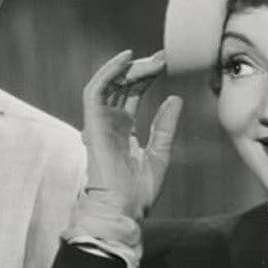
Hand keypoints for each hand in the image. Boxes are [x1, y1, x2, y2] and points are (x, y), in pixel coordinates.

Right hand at [81, 49, 182, 220]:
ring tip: (150, 61)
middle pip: (122, 85)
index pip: (132, 94)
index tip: (165, 64)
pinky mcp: (92, 124)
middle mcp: (109, 123)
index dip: (147, 77)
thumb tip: (175, 99)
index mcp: (123, 130)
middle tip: (162, 58)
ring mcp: (99, 122)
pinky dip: (108, 73)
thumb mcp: (160, 154)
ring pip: (109, 84)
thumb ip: (165, 127)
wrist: (123, 210)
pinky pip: (95, 91)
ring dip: (129, 69)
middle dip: (141, 69)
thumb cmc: (138, 192)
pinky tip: (126, 61)